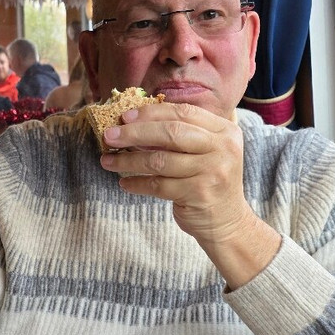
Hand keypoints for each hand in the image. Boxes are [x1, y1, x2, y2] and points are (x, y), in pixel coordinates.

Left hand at [99, 102, 280, 285]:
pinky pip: (158, 185)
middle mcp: (222, 148)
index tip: (125, 117)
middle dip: (134, 133)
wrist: (227, 221)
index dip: (151, 112)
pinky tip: (124, 183)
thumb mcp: (205, 151)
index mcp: (225, 131)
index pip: (183, 112)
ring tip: (107, 161)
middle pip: (171, 133)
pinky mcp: (198, 194)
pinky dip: (137, 184)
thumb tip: (133, 122)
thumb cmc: (207, 181)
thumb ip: (181, 134)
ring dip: (128, 160)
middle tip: (109, 136)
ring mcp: (212, 171)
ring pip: (160, 160)